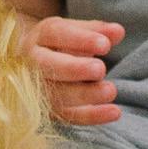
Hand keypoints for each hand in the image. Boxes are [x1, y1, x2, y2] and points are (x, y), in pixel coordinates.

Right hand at [27, 13, 122, 127]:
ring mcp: (36, 90)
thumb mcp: (73, 32)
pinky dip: (92, 116)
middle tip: (100, 69)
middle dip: (74, 68)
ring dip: (85, 95)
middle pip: (47, 66)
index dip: (81, 39)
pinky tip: (114, 112)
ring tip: (111, 90)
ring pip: (56, 95)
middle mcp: (31, 63)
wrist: (29, 66)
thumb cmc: (58, 46)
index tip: (105, 45)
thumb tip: (118, 31)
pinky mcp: (47, 112)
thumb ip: (96, 31)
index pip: (55, 34)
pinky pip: (68, 116)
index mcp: (38, 38)